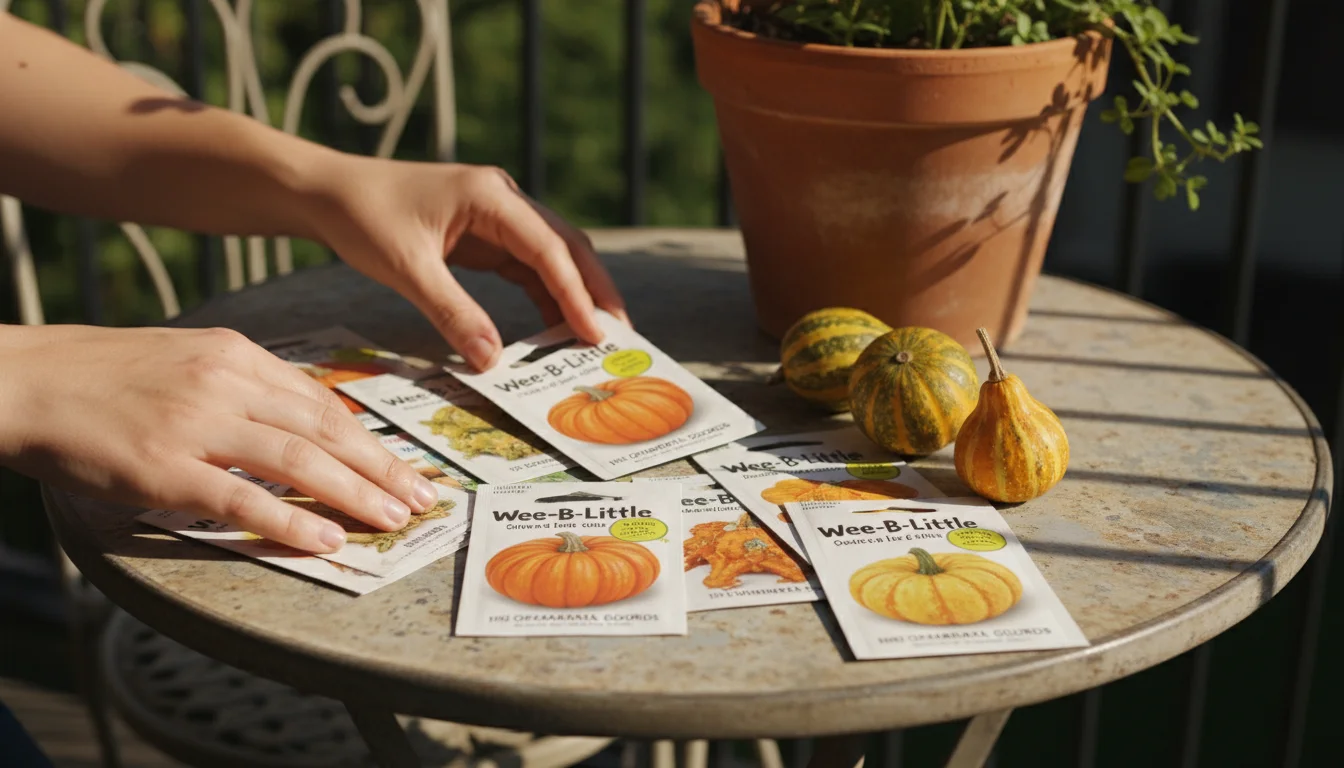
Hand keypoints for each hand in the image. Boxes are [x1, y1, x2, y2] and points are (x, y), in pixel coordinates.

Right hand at [0, 324, 441, 552]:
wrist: (25, 380)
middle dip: (381, 467)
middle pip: (325, 430)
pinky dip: (290, 522)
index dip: (369, 437)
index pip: (321, 401)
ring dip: (355, 495)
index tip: (404, 463)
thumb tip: (302, 417)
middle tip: (421, 497)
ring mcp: (197, 425)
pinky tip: (326, 541)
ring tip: (392, 520)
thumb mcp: (185, 357)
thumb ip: (243, 383)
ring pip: (299, 462)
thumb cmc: (102, 373)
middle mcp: (226, 383)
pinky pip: (243, 499)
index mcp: (235, 353)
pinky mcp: (165, 468)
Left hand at [305, 158, 627, 369]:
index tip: (596, 334)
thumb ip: (451, 312)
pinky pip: (527, 268)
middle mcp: (504, 200)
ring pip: (553, 258)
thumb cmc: (363, 217)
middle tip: (621, 337)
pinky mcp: (486, 235)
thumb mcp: (406, 267)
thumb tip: (492, 361)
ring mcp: (498, 216)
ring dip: (575, 296)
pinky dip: (546, 297)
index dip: (576, 294)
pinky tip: (557, 330)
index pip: (548, 249)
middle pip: (567, 247)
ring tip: (597, 339)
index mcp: (491, 196)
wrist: (329, 192)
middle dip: (595, 291)